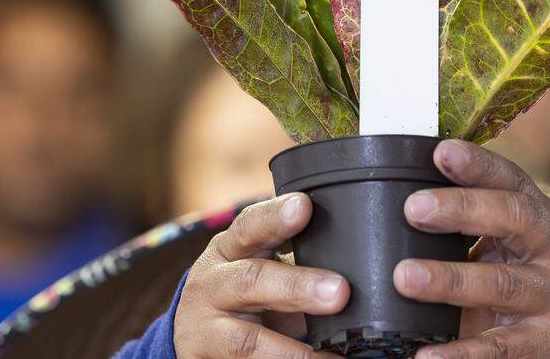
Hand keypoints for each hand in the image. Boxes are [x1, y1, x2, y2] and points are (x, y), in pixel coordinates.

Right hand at [174, 193, 348, 357]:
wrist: (193, 334)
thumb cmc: (242, 292)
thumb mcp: (260, 265)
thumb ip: (294, 261)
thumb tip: (356, 266)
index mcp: (230, 249)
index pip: (250, 226)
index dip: (275, 216)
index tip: (304, 206)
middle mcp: (213, 284)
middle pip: (252, 281)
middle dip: (297, 287)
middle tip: (340, 292)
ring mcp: (205, 327)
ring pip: (248, 339)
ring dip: (292, 350)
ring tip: (332, 357)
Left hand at [393, 140, 549, 358]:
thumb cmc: (537, 273)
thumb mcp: (521, 238)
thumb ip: (481, 218)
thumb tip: (409, 195)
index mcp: (541, 215)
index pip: (512, 181)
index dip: (479, 165)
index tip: (442, 152)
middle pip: (513, 220)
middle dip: (462, 210)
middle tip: (414, 207)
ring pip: (502, 285)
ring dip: (451, 280)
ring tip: (405, 277)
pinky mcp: (543, 345)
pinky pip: (499, 349)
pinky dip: (461, 354)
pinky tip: (426, 354)